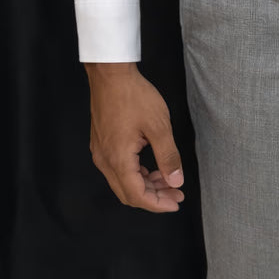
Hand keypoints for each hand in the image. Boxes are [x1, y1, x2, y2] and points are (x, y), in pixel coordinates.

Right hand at [84, 62, 185, 210]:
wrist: (110, 74)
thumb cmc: (133, 96)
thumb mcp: (159, 127)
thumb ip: (168, 157)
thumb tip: (176, 181)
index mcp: (118, 159)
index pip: (137, 195)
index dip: (158, 204)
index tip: (177, 202)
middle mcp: (105, 160)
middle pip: (128, 193)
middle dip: (154, 197)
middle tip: (177, 193)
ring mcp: (101, 152)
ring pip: (123, 182)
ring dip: (146, 185)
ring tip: (169, 180)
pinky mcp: (101, 144)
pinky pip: (118, 170)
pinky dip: (137, 174)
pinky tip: (153, 169)